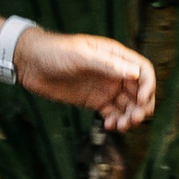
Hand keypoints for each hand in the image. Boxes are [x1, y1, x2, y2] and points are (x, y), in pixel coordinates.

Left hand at [15, 29, 156, 131]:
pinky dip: (115, 121)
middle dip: (141, 106)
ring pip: (127, 105)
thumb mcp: (81, 55)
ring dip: (129, 117)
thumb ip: (107, 64)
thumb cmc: (54, 51)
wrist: (30, 63)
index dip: (148, 86)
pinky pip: (112, 113)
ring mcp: (104, 87)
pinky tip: (110, 126)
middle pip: (139, 91)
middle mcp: (113, 72)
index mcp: (115, 56)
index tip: (142, 101)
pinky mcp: (93, 100)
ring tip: (121, 126)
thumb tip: (135, 73)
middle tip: (133, 119)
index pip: (143, 70)